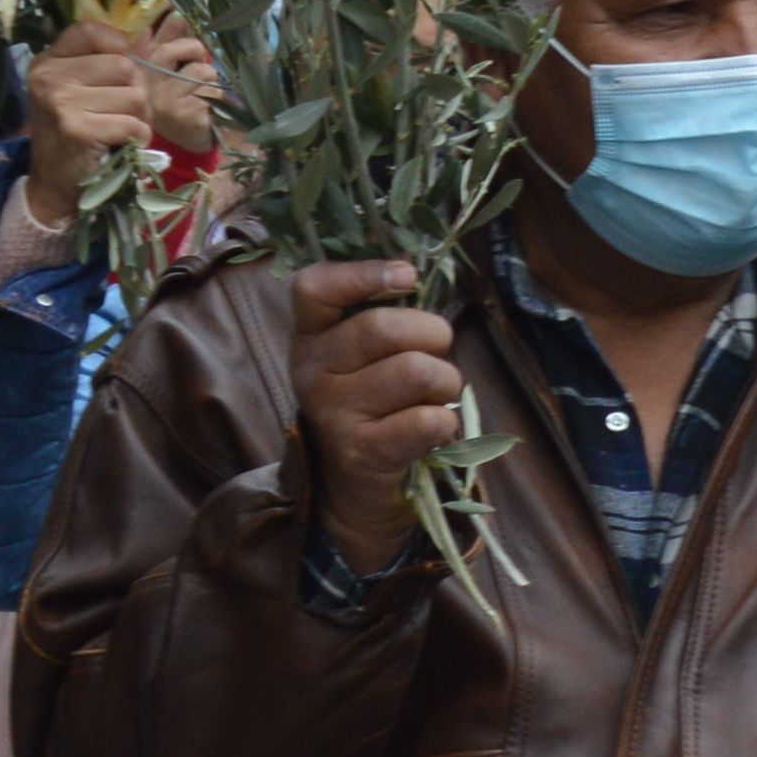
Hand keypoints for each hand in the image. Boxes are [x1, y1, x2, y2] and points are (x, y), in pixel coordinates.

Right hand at [24, 14, 223, 222]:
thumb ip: (103, 62)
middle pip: (125, 66)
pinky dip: (137, 137)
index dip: (117, 44)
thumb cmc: (75, 132)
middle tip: (121, 114)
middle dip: (136, 92)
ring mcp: (60, 102)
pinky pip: (133, 123)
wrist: (54, 184)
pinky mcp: (77, 129)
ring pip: (135, 95)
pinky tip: (119, 145)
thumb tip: (146, 34)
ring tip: (118, 130)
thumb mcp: (78, 90)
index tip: (121, 69)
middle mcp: (49, 77)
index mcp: (48, 62)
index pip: (89, 29)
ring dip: (139, 118)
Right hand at [288, 259, 463, 574]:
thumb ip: (380, 313)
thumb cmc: (372, 401)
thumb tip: (416, 272)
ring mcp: (333, 414)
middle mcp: (311, 371)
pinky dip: (445, 422)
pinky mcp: (362, 452)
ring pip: (416, 372)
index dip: (362, 273)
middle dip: (433, 334)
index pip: (313, 288)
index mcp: (311, 336)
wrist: (351, 484)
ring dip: (446, 381)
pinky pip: (428, 420)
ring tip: (436, 395)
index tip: (407, 274)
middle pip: (383, 328)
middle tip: (438, 352)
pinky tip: (430, 429)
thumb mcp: (361, 355)